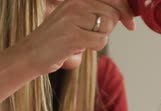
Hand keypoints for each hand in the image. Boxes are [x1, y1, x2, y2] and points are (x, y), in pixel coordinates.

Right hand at [18, 0, 135, 73]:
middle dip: (110, 27)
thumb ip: (94, 13)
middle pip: (112, 12)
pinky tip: (78, 48)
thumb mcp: (74, 19)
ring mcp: (74, 18)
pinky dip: (94, 48)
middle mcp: (75, 3)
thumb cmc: (55, 40)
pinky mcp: (74, 36)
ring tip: (82, 40)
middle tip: (94, 35)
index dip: (125, 10)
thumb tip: (122, 14)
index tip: (131, 23)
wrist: (29, 55)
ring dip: (99, 38)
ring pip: (107, 27)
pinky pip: (100, 41)